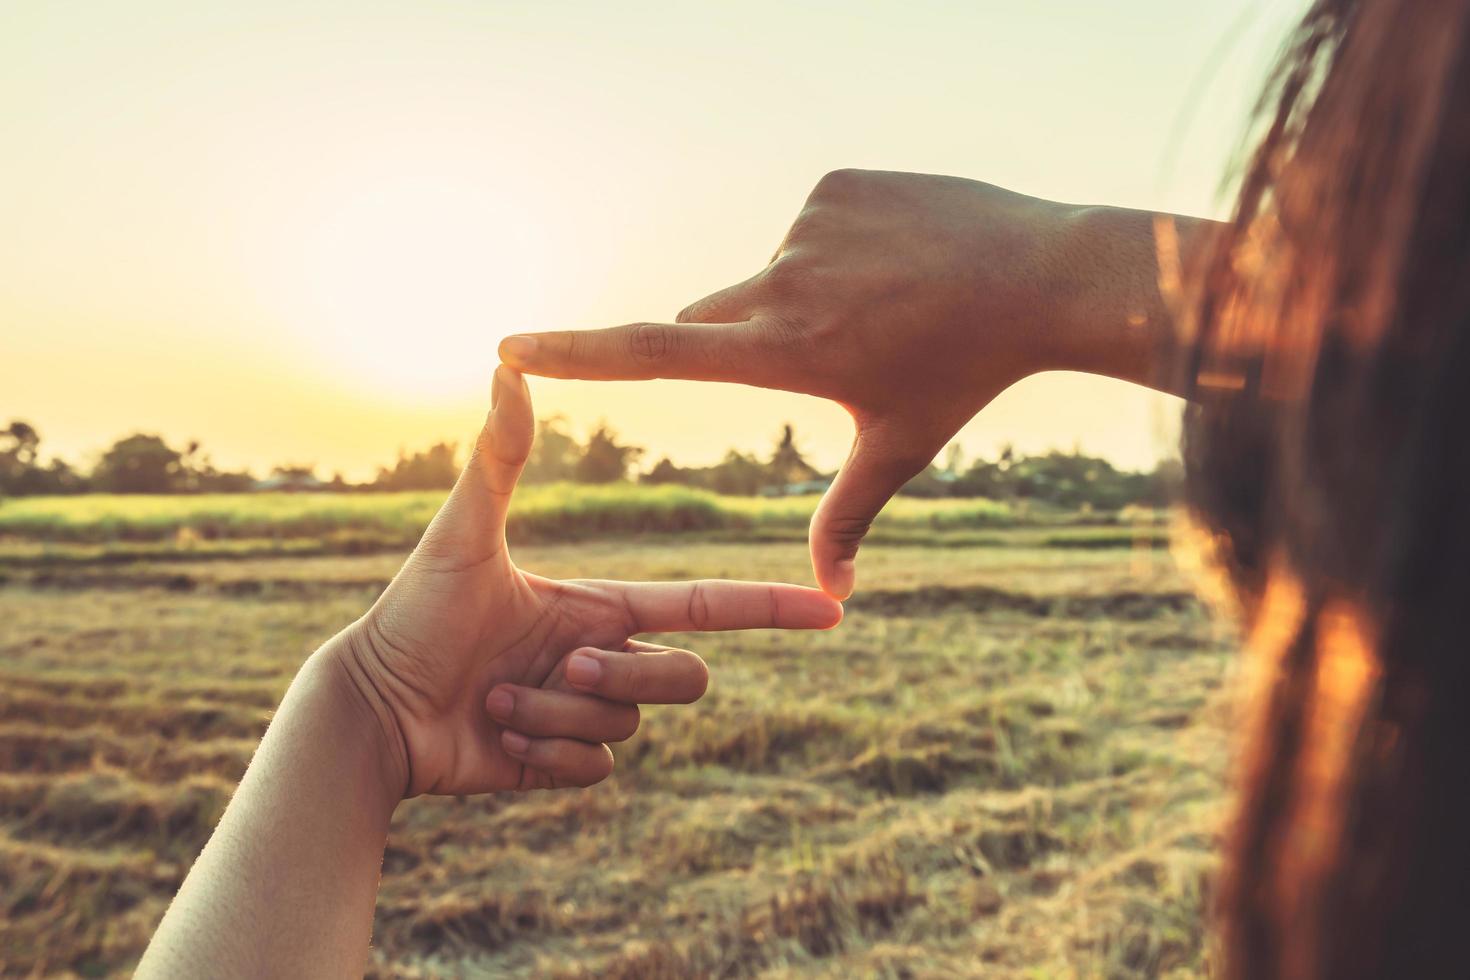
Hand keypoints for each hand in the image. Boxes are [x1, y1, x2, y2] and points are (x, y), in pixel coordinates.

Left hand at [332, 365, 842, 798]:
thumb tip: (506, 362)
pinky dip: (549, 753)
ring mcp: (584, 713)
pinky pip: (599, 768)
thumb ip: (499, 456)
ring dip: (558, 713)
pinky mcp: (561, 762)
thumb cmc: (411, 614)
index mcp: (597, 604)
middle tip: (559, 666)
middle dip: (628, 673)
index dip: (768, 606)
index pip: (704, 604)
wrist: (369, 709)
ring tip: (496, 700)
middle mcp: (601, 656)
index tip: (830, 609)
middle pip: (684, 675)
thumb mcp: (463, 534)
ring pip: (630, 724)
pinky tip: (498, 738)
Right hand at [498, 170, 1181, 597]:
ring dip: (806, 297)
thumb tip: (828, 600)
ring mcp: (807, 226)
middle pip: (713, 320)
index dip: (574, 352)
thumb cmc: (965, 374)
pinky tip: (897, 260)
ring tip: (888, 306)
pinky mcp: (832, 186)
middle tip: (829, 350)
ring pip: (771, 275)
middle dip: (744, 345)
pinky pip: (808, 229)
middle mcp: (782, 283)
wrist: (1041, 275)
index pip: (654, 353)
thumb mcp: (898, 448)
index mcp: (784, 350)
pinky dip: (835, 250)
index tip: (509, 343)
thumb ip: (845, 519)